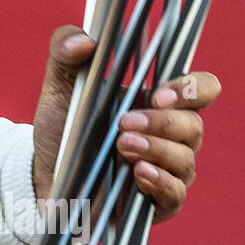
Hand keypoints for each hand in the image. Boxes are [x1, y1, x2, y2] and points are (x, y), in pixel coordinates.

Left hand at [31, 24, 220, 221]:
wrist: (43, 174)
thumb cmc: (62, 127)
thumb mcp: (58, 85)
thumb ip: (64, 51)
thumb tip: (86, 41)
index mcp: (157, 102)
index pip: (202, 89)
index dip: (192, 88)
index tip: (160, 94)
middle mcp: (171, 136)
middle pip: (195, 126)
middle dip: (163, 123)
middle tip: (124, 122)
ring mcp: (167, 171)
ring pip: (186, 160)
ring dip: (156, 150)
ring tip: (121, 146)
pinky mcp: (156, 204)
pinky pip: (176, 194)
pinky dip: (160, 182)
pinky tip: (137, 174)